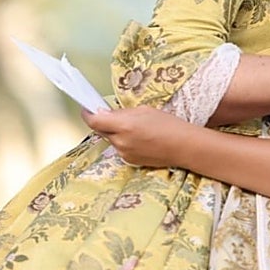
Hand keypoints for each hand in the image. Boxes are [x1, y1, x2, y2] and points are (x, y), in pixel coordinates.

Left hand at [81, 105, 203, 167]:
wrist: (183, 146)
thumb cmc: (168, 124)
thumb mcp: (144, 110)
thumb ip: (122, 112)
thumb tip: (105, 113)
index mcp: (123, 125)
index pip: (94, 121)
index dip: (87, 114)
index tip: (86, 108)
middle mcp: (120, 141)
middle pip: (101, 131)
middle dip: (104, 122)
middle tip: (115, 115)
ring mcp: (124, 153)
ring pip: (112, 139)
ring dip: (116, 132)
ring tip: (136, 128)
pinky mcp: (130, 161)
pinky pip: (120, 148)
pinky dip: (124, 141)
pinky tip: (140, 138)